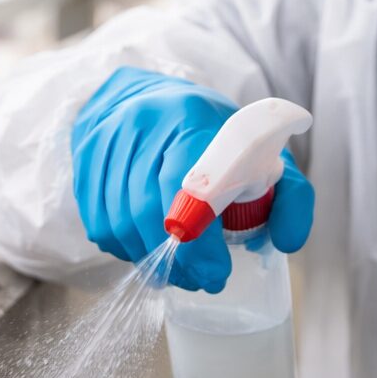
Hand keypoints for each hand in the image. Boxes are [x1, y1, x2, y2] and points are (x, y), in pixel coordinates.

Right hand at [71, 67, 313, 291]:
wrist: (146, 96)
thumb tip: (287, 242)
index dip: (201, 242)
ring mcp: (107, 141)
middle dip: (177, 261)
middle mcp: (143, 124)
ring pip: (121, 222)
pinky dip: (124, 249)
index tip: (217, 272)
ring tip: (177, 274)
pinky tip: (147, 252)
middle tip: (200, 281)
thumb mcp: (264, 153)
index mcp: (192, 118)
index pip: (190, 188)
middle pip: (150, 211)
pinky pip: (100, 223)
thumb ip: (291, 195)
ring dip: (149, 261)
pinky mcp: (85, 161)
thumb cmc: (211, 134)